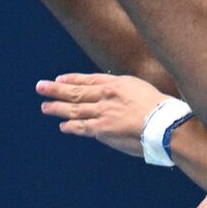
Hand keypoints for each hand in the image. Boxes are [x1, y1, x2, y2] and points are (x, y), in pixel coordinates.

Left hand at [36, 72, 170, 156]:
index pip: (90, 79)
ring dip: (57, 108)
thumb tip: (122, 99)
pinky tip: (63, 126)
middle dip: (56, 89)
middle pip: (76, 91)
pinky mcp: (102, 129)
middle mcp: (107, 95)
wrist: (165, 124)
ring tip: (45, 107)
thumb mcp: (145, 91)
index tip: (60, 79)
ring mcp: (103, 111)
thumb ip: (129, 93)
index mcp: (118, 83)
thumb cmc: (163, 110)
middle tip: (40, 87)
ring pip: (74, 109)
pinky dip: (71, 126)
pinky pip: (82, 127)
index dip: (73, 79)